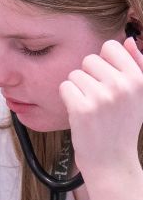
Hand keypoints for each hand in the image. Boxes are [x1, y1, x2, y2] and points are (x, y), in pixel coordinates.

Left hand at [60, 37, 142, 182]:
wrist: (111, 159)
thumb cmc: (122, 124)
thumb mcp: (138, 94)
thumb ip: (136, 65)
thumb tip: (128, 40)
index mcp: (138, 79)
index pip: (111, 46)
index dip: (104, 62)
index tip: (107, 79)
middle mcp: (122, 86)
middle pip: (89, 59)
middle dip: (89, 76)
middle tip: (98, 97)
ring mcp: (101, 97)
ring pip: (74, 74)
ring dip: (77, 89)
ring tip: (90, 106)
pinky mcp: (82, 108)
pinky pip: (65, 87)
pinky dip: (68, 98)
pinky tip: (80, 112)